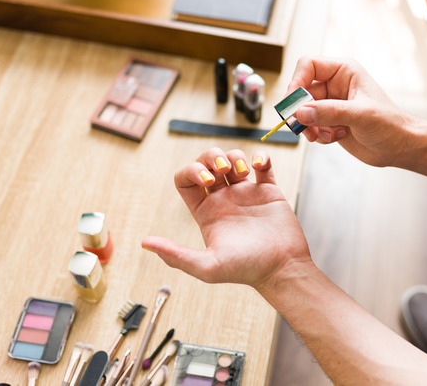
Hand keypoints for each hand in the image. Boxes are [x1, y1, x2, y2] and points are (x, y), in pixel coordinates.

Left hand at [142, 148, 311, 287]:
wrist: (281, 269)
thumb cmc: (246, 270)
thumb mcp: (206, 266)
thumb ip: (175, 255)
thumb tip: (145, 243)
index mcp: (206, 212)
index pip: (186, 180)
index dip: (192, 172)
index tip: (208, 181)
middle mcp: (224, 200)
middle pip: (207, 163)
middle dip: (211, 157)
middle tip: (222, 168)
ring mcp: (246, 194)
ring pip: (233, 159)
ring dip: (235, 156)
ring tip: (243, 171)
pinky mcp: (269, 192)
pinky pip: (263, 165)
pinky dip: (261, 157)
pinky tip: (259, 165)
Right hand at [289, 56, 416, 166]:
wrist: (399, 147)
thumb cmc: (389, 124)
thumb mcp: (360, 115)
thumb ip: (329, 112)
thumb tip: (301, 113)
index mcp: (344, 71)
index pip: (308, 65)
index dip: (297, 81)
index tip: (294, 103)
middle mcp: (334, 84)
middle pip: (301, 92)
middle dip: (302, 112)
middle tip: (305, 127)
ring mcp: (330, 104)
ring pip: (303, 112)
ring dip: (310, 126)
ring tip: (328, 135)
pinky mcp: (329, 121)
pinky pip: (310, 126)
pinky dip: (317, 135)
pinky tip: (336, 137)